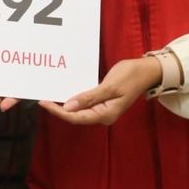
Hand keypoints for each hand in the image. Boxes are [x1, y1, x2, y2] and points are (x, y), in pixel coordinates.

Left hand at [37, 56, 160, 125]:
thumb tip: (68, 107)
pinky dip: (73, 99)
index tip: (44, 102)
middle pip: (75, 116)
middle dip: (58, 110)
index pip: (77, 117)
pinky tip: (63, 93)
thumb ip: (89, 97)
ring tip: (47, 97)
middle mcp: (103, 115)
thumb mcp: (110, 86)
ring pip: (78, 110)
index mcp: (106, 115)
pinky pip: (84, 103)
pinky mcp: (101, 101)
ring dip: (64, 105)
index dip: (59, 111)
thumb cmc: (131, 77)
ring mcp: (102, 109)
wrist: (146, 71)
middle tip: (41, 99)